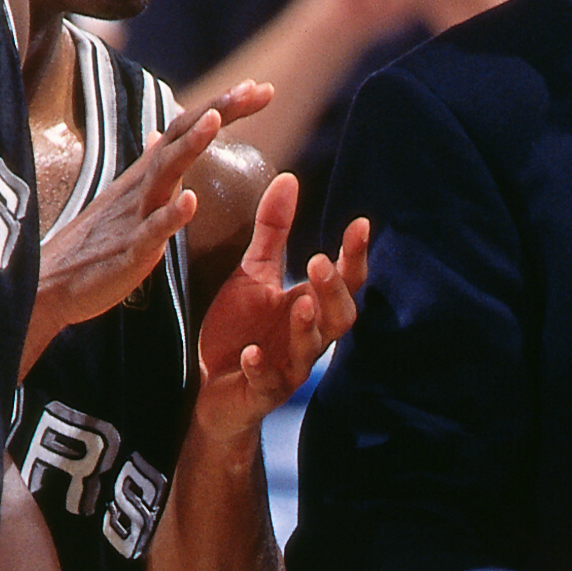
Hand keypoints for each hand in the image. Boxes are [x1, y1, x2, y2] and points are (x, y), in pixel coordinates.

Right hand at [27, 86, 271, 355]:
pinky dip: (171, 215)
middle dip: (216, 111)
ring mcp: (134, 216)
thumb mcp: (125, 198)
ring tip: (216, 121)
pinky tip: (191, 201)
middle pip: (180, 138)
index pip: (185, 129)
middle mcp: (141, 187)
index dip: (221, 107)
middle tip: (253, 88)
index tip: (259, 87)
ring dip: (190, 145)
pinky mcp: (129, 250)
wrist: (51, 285)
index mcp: (145, 175)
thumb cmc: (93, 244)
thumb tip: (157, 134)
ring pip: (165, 173)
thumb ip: (148, 166)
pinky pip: (152, 231)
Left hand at [193, 201, 368, 443]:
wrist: (211, 386)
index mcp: (310, 306)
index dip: (355, 256)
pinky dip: (261, 368)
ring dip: (306, 328)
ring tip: (300, 305)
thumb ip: (273, 231)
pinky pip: (267, 383)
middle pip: (340, 317)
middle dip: (333, 291)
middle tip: (321, 262)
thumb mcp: (254, 273)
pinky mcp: (261, 392)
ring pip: (310, 350)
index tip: (360, 223)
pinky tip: (251, 354)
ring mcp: (288, 367)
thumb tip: (289, 178)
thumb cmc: (240, 328)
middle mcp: (308, 337)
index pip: (345, 281)